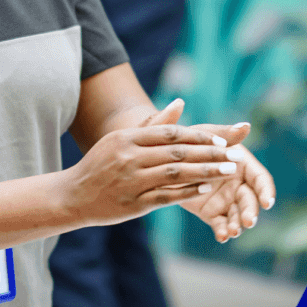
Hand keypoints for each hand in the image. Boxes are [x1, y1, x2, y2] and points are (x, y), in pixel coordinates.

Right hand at [60, 98, 240, 225]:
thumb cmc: (100, 165)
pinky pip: (167, 196)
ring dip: (206, 172)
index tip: (221, 141)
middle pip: (178, 153)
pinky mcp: (134, 204)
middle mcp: (130, 157)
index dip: (198, 137)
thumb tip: (180, 102)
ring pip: (177, 174)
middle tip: (234, 156)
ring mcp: (132, 181)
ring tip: (228, 171)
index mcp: (128, 138)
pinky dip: (188, 192)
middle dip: (210, 154)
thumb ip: (153, 124)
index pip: (170, 134)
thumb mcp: (121, 139)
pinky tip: (207, 188)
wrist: (72, 195)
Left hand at [178, 122, 275, 242]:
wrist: (164, 158)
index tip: (267, 203)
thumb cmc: (187, 140)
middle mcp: (237, 183)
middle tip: (248, 222)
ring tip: (233, 231)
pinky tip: (222, 236)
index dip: (266, 191)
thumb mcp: (204, 135)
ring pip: (237, 215)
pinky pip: (220, 223)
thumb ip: (226, 134)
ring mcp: (225, 200)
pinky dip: (223, 231)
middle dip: (251, 212)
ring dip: (238, 224)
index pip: (260, 179)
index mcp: (242, 164)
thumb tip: (246, 126)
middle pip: (251, 200)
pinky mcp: (211, 212)